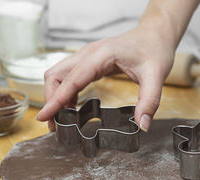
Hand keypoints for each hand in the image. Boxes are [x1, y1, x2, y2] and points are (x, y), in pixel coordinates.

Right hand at [36, 25, 175, 131]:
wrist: (154, 35)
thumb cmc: (154, 50)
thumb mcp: (156, 76)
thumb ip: (149, 101)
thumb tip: (142, 125)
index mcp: (100, 55)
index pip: (70, 80)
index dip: (55, 100)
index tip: (43, 117)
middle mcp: (88, 53)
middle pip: (55, 76)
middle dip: (51, 100)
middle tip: (55, 124)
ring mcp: (86, 56)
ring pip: (58, 75)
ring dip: (54, 96)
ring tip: (60, 119)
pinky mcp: (89, 61)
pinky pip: (68, 76)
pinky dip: (64, 92)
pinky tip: (71, 107)